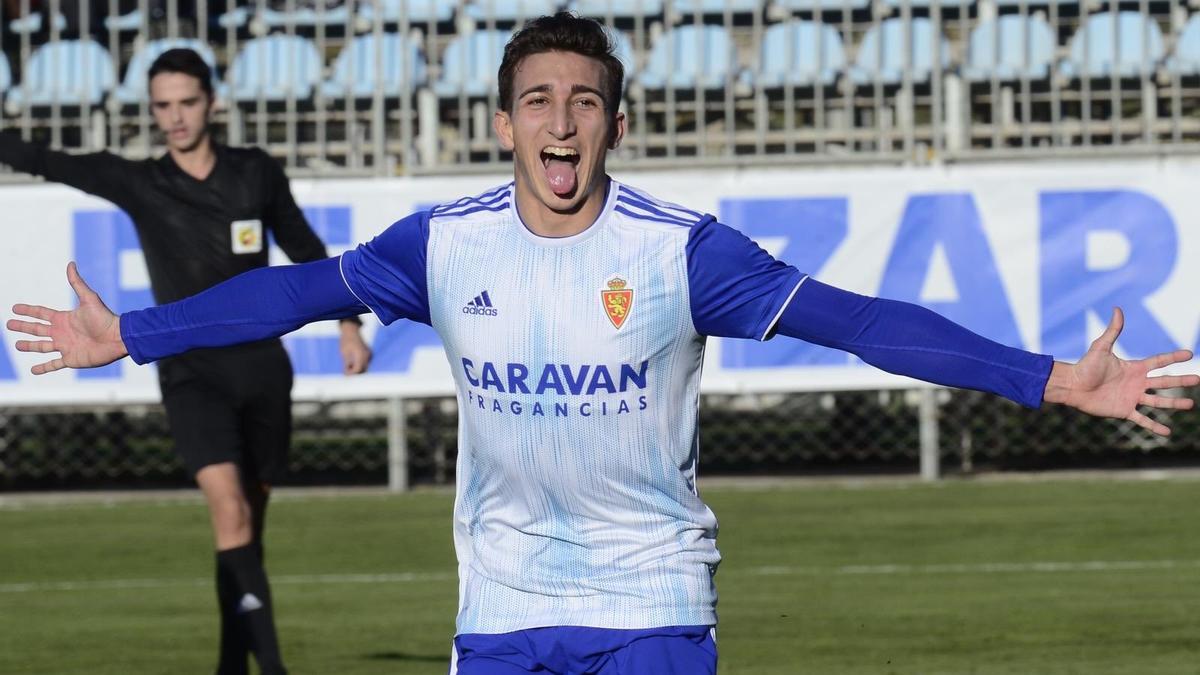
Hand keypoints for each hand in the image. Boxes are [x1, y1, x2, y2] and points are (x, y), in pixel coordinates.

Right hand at [7, 262, 128, 373]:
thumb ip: (77, 283)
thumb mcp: (89, 299)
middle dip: (24, 327)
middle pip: (38, 330)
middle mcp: (63, 332)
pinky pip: (54, 365)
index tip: (15, 308)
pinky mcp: (71, 359)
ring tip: (17, 345)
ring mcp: (66, 346)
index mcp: (64, 318)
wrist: (118, 338)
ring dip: (30, 346)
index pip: (41, 313)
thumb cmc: (105, 318)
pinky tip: (33, 370)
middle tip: (9, 324)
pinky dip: (43, 368)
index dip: (28, 311)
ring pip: (42, 347)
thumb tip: (70, 264)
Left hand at [338, 320, 371, 374]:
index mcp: (360, 355)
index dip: (351, 373)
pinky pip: (365, 362)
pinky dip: (359, 365)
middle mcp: (367, 355)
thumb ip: (346, 364)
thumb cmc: (346, 341)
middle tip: (346, 371)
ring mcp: (369, 354)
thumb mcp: (344, 353)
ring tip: (348, 365)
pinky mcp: (369, 353)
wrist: (351, 331)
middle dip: (354, 372)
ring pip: (365, 367)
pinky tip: (352, 362)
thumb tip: (347, 374)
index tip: (345, 373)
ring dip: (357, 369)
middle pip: (363, 370)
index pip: (358, 369)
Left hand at [1043, 307, 1197, 435]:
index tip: (1189, 353)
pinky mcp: (1124, 411)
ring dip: (1174, 404)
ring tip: (1191, 405)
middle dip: (1182, 381)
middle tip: (1199, 379)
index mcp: (1134, 368)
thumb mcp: (1101, 347)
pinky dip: (1154, 426)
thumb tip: (1118, 309)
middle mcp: (1136, 383)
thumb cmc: (1085, 366)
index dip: (1174, 357)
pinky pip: (1142, 420)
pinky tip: (1167, 432)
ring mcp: (1132, 398)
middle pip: (1164, 382)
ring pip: (1158, 401)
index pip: (1159, 362)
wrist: (1072, 386)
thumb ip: (1113, 330)